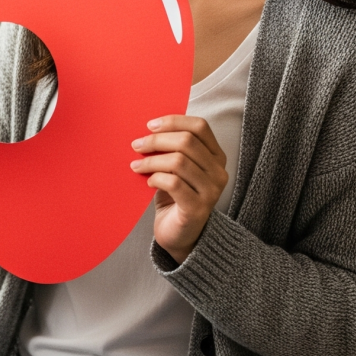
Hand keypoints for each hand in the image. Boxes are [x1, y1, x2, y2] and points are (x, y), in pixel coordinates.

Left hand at [130, 114, 227, 264]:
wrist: (179, 234)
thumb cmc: (175, 194)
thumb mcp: (177, 166)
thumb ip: (172, 147)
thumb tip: (149, 127)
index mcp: (216, 156)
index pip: (200, 126)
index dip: (173, 121)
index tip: (149, 125)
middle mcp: (219, 172)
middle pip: (186, 141)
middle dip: (156, 140)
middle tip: (137, 146)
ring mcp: (212, 192)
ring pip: (178, 161)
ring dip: (151, 160)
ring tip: (138, 166)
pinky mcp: (198, 209)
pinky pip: (173, 183)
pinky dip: (156, 178)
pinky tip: (149, 182)